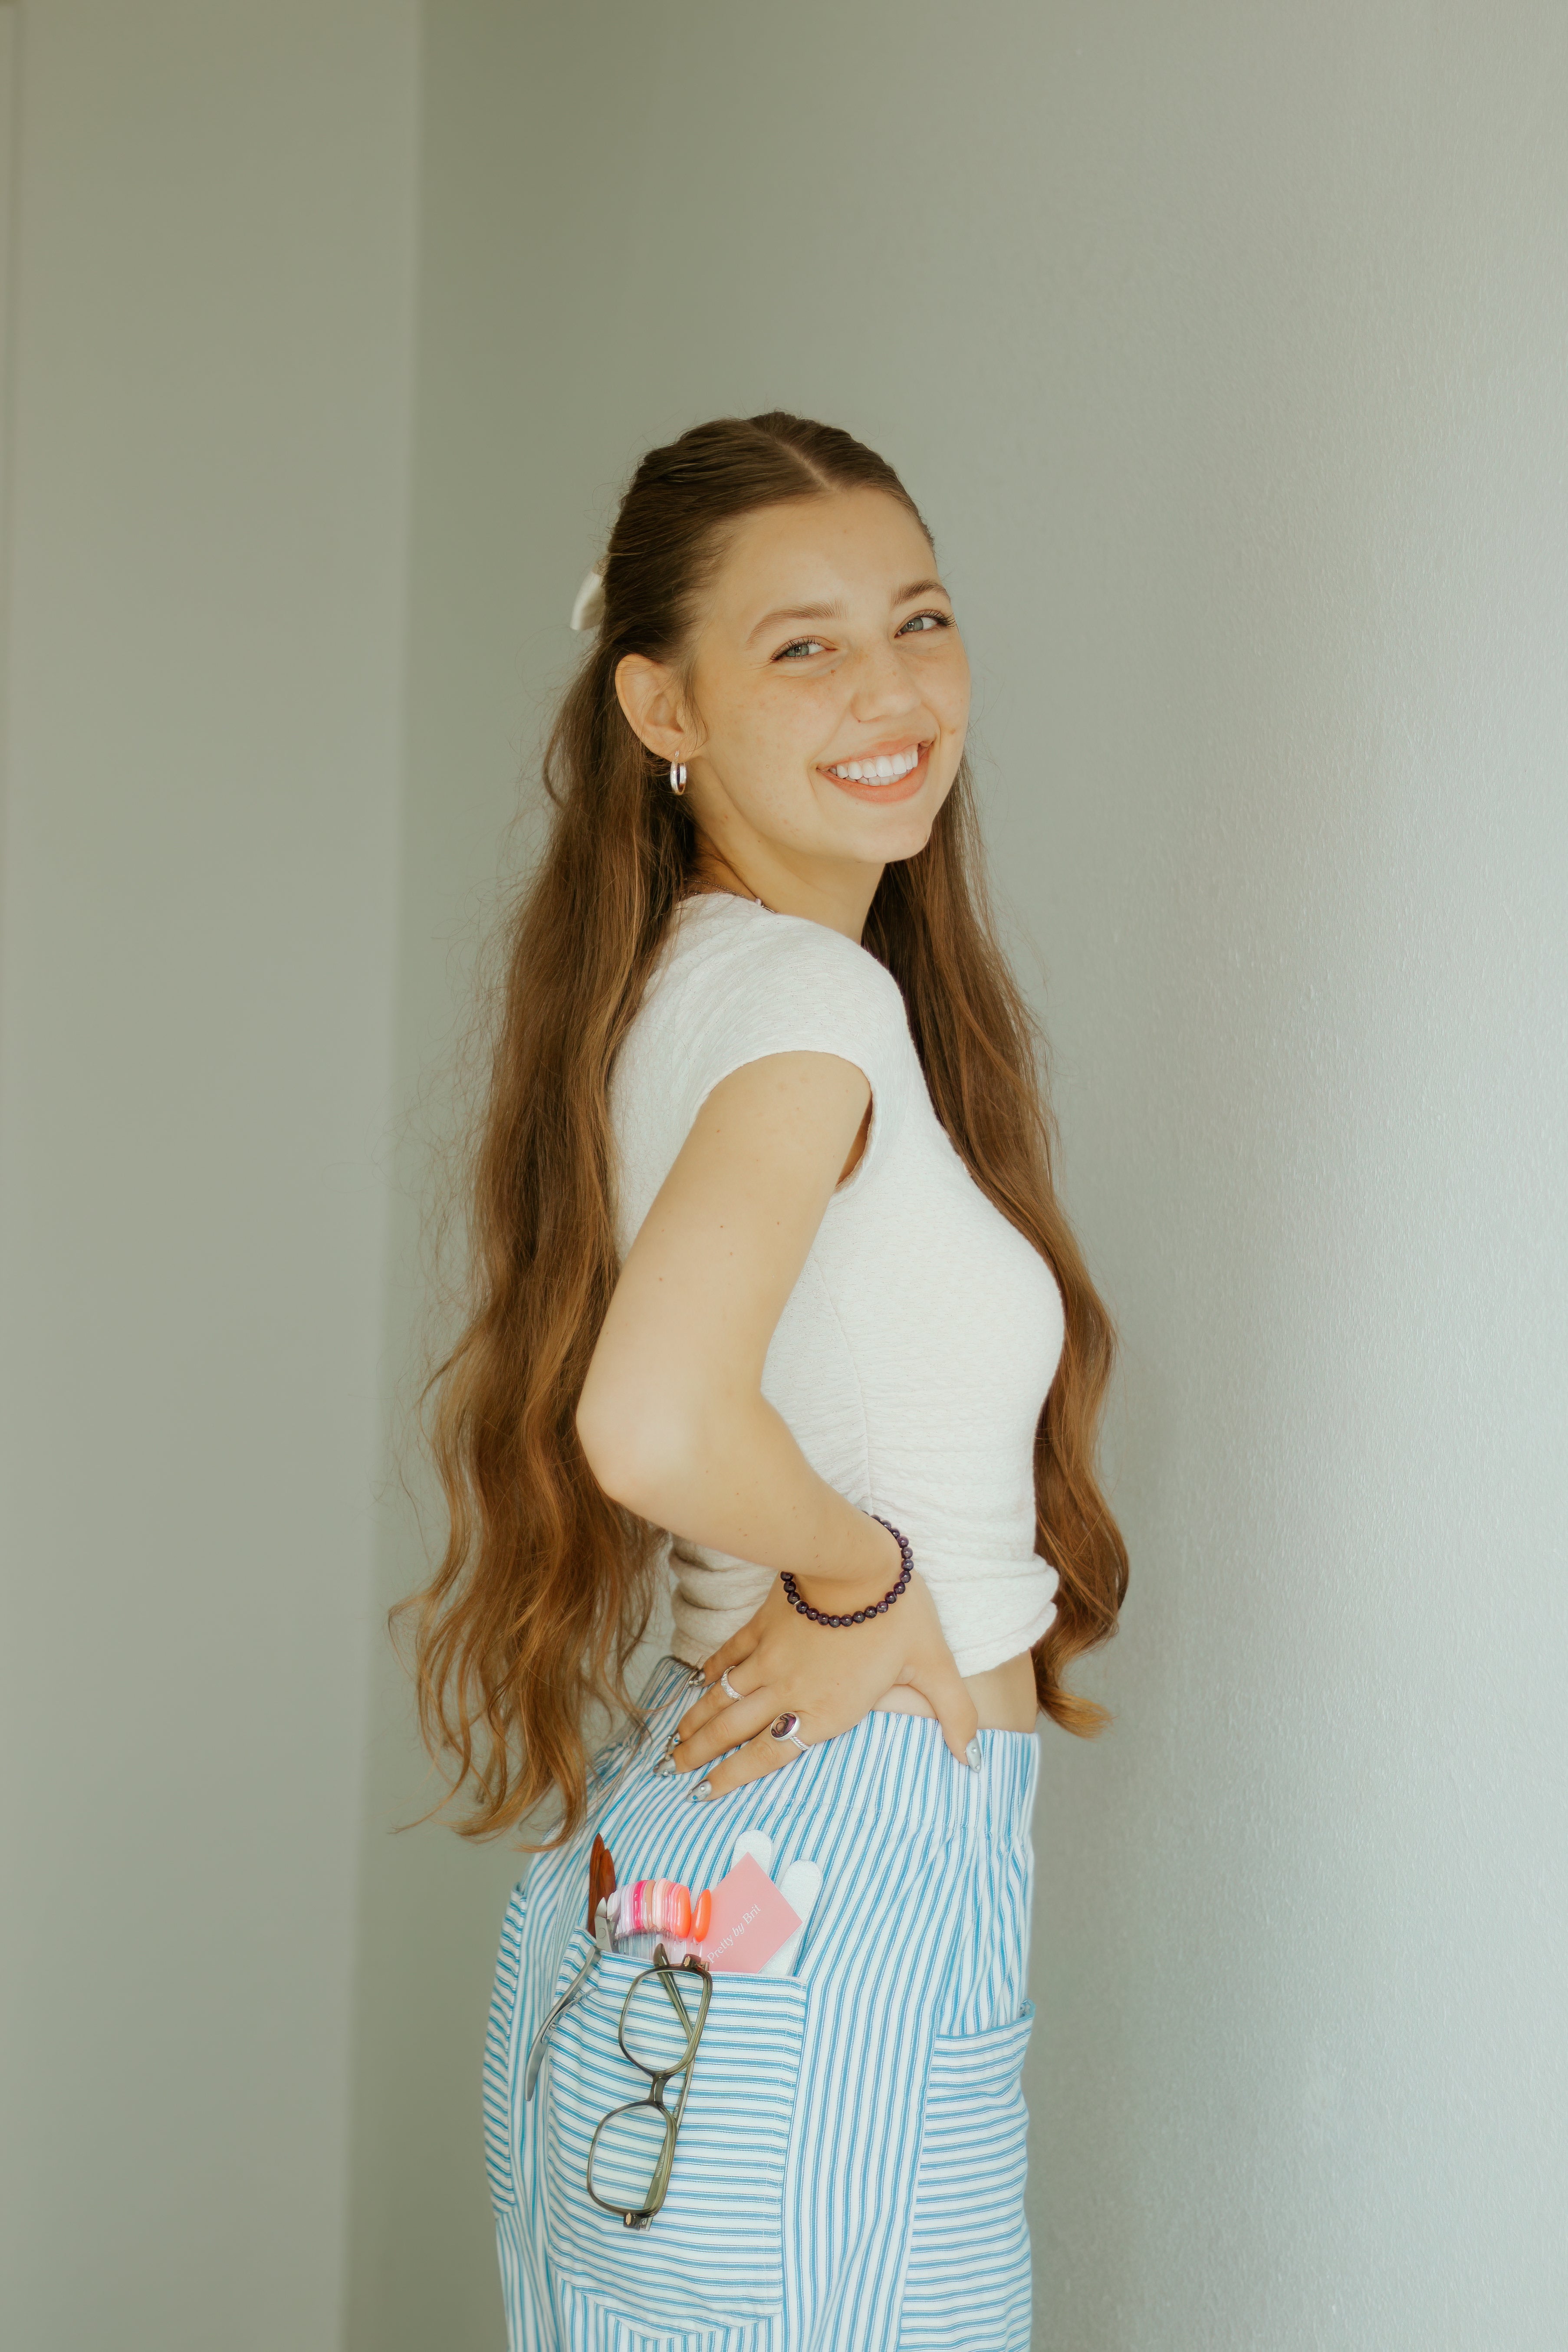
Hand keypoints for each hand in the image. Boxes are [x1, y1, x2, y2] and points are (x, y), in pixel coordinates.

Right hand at [659, 1567, 979, 1796]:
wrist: (859, 1561)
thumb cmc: (898, 1615)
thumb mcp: (935, 1667)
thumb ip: (953, 1716)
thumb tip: (972, 1760)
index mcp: (825, 1711)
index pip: (768, 1755)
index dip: (732, 1777)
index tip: (706, 1793)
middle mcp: (788, 1692)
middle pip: (732, 1732)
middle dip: (700, 1755)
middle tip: (673, 1770)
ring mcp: (769, 1658)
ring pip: (721, 1698)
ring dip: (695, 1721)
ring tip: (673, 1742)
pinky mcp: (761, 1626)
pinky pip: (728, 1656)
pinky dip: (709, 1672)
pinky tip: (697, 1682)